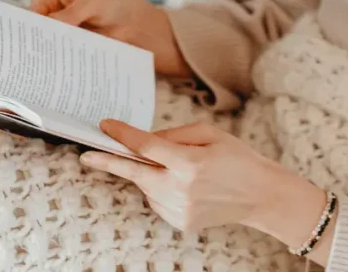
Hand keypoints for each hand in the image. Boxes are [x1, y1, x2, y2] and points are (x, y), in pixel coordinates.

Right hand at [30, 0, 191, 78]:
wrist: (148, 30)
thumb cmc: (119, 7)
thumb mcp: (95, 3)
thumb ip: (71, 13)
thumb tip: (48, 24)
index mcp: (60, 1)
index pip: (36, 7)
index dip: (28, 17)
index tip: (24, 31)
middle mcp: (60, 21)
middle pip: (39, 31)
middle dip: (32, 41)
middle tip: (25, 54)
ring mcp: (69, 41)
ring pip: (49, 49)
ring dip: (44, 57)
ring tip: (37, 69)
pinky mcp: (78, 58)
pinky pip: (64, 63)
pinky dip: (59, 69)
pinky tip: (55, 77)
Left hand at [82, 120, 328, 242]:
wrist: (260, 195)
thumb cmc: (237, 158)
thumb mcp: (210, 134)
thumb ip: (173, 134)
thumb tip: (143, 141)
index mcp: (191, 162)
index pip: (147, 146)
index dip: (123, 135)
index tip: (106, 126)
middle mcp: (182, 189)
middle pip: (136, 173)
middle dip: (110, 163)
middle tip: (87, 156)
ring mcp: (180, 209)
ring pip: (147, 187)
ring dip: (150, 174)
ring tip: (179, 168)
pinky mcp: (181, 222)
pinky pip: (158, 201)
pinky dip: (162, 189)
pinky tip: (185, 185)